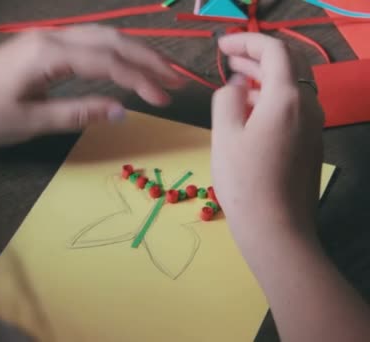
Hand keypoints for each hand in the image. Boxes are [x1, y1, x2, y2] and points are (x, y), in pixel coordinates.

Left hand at [0, 25, 183, 145]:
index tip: (165, 99)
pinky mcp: (41, 47)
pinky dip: (113, 53)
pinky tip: (126, 63)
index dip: (140, 79)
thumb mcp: (30, 121)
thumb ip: (77, 113)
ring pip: (101, 37)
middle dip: (148, 57)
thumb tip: (120, 111)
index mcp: (48, 53)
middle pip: (111, 39)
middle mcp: (50, 37)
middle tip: (177, 79)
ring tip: (161, 70)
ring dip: (134, 51)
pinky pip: (86, 43)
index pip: (108, 61)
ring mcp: (45, 39)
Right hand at [210, 33, 323, 237]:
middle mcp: (308, 106)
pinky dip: (272, 98)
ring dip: (265, 77)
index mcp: (287, 98)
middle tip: (228, 58)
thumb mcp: (224, 135)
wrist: (276, 229)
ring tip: (235, 82)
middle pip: (289, 65)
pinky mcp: (310, 143)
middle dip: (257, 55)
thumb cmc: (245, 182)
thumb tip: (236, 86)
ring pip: (292, 87)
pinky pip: (294, 108)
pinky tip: (249, 112)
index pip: (273, 51)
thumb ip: (227, 99)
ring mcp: (313, 126)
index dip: (246, 42)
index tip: (221, 47)